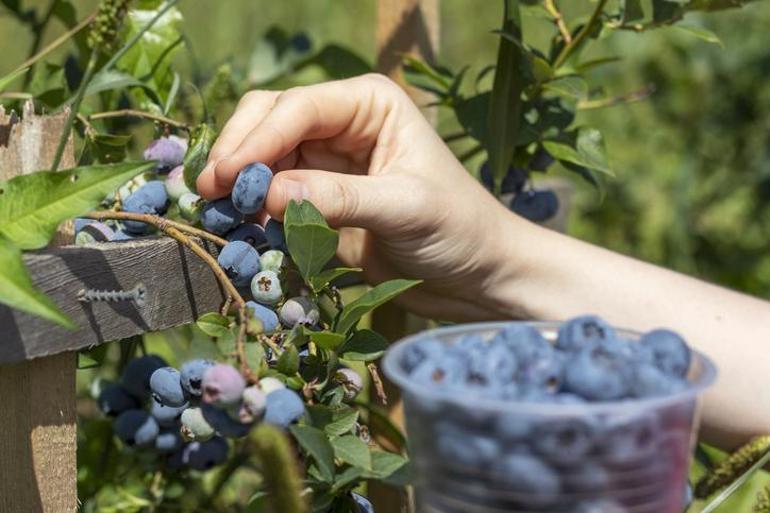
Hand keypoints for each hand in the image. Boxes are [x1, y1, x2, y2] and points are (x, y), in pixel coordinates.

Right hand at [197, 74, 525, 319]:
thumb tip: (268, 195)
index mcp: (370, 104)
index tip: (227, 178)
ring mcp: (329, 161)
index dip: (257, 139)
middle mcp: (344, 123)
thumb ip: (339, 198)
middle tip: (209, 194)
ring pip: (266, 160)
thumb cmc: (459, 230)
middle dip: (240, 154)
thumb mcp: (404, 208)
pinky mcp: (322, 199)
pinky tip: (245, 229)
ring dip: (243, 185)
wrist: (478, 274)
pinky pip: (276, 196)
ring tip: (220, 215)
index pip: (298, 107)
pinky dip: (257, 211)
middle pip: (270, 122)